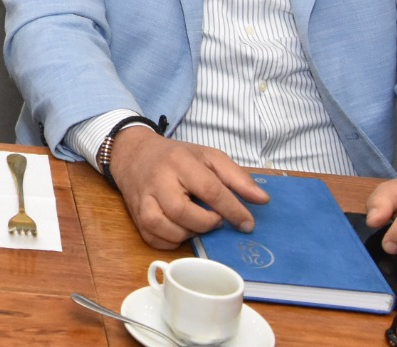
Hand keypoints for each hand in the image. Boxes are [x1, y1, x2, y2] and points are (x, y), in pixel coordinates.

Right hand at [109, 128, 268, 248]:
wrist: (133, 154)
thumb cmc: (177, 157)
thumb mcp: (209, 157)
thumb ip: (237, 177)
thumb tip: (263, 200)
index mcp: (180, 162)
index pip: (210, 190)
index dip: (233, 210)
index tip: (247, 223)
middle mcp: (158, 180)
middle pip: (182, 211)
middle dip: (206, 223)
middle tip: (215, 220)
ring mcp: (143, 199)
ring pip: (162, 227)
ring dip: (186, 234)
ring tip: (196, 224)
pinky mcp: (135, 215)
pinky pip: (152, 239)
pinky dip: (171, 242)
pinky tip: (181, 231)